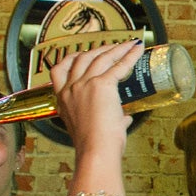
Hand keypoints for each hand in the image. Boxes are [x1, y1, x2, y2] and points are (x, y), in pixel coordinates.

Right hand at [49, 39, 146, 154]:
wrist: (95, 151)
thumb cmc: (94, 146)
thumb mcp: (93, 130)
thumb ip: (109, 120)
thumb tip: (124, 118)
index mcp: (62, 100)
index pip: (58, 71)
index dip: (70, 59)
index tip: (80, 54)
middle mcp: (70, 88)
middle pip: (81, 59)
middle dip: (97, 50)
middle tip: (111, 47)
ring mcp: (84, 84)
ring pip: (99, 58)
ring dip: (115, 49)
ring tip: (127, 44)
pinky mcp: (102, 85)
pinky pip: (118, 65)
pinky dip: (129, 55)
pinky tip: (137, 49)